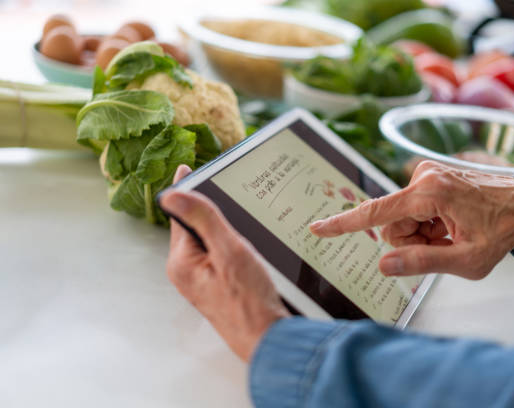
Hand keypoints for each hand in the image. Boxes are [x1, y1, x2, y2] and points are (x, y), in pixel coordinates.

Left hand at [161, 165, 288, 361]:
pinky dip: (227, 243)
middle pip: (193, 227)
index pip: (180, 215)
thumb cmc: (249, 301)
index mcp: (182, 261)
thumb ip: (203, 219)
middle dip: (206, 208)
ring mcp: (200, 280)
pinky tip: (243, 241)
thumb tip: (174, 194)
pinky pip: (217, 255)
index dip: (187, 190)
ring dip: (219, 226)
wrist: (267, 338)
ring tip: (235, 212)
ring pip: (207, 241)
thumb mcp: (229, 251)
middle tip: (219, 185)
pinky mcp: (215, 286)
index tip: (188, 168)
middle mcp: (186, 271)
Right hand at [310, 161, 513, 279]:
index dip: (343, 224)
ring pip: (401, 220)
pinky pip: (411, 210)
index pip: (375, 214)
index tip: (317, 228)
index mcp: (429, 193)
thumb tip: (383, 264)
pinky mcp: (430, 178)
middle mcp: (423, 177)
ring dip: (420, 234)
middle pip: (391, 224)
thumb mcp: (466, 260)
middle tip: (443, 244)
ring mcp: (427, 175)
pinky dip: (426, 224)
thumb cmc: (503, 231)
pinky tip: (450, 225)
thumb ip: (422, 263)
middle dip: (410, 241)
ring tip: (450, 234)